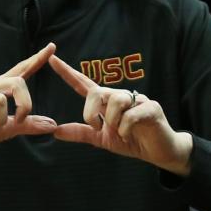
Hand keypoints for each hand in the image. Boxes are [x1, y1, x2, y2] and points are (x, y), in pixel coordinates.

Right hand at [0, 42, 58, 177]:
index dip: (36, 59)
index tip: (52, 47)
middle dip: (24, 104)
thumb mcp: (6, 130)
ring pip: (0, 100)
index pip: (20, 71)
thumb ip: (27, 125)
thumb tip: (53, 125)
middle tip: (19, 120)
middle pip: (16, 83)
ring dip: (0, 120)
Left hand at [47, 53, 192, 175]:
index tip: (51, 59)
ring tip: (119, 132)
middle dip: (91, 112)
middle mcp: (121, 96)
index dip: (68, 72)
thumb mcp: (102, 139)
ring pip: (115, 100)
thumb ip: (81, 133)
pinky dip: (125, 129)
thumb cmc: (131, 141)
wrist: (159, 152)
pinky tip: (128, 135)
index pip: (84, 83)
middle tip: (97, 127)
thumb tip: (56, 131)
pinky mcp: (152, 108)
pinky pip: (131, 115)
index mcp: (107, 102)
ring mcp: (138, 100)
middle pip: (97, 92)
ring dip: (112, 121)